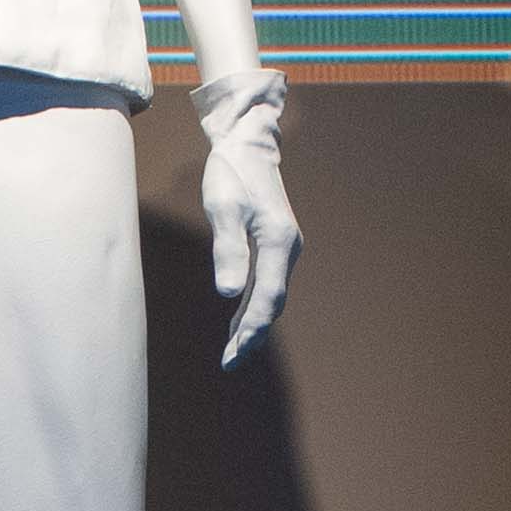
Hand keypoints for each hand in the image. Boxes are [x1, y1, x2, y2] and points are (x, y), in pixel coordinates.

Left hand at [203, 141, 300, 367]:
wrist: (248, 146)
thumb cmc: (231, 174)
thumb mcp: (223, 208)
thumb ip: (228, 249)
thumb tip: (228, 293)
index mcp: (278, 241)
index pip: (267, 295)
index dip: (252, 327)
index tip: (235, 351)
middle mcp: (287, 248)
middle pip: (272, 302)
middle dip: (253, 335)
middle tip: (230, 363)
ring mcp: (283, 248)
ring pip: (270, 296)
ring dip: (252, 324)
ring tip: (232, 353)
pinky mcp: (274, 246)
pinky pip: (265, 284)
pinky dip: (252, 306)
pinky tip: (236, 322)